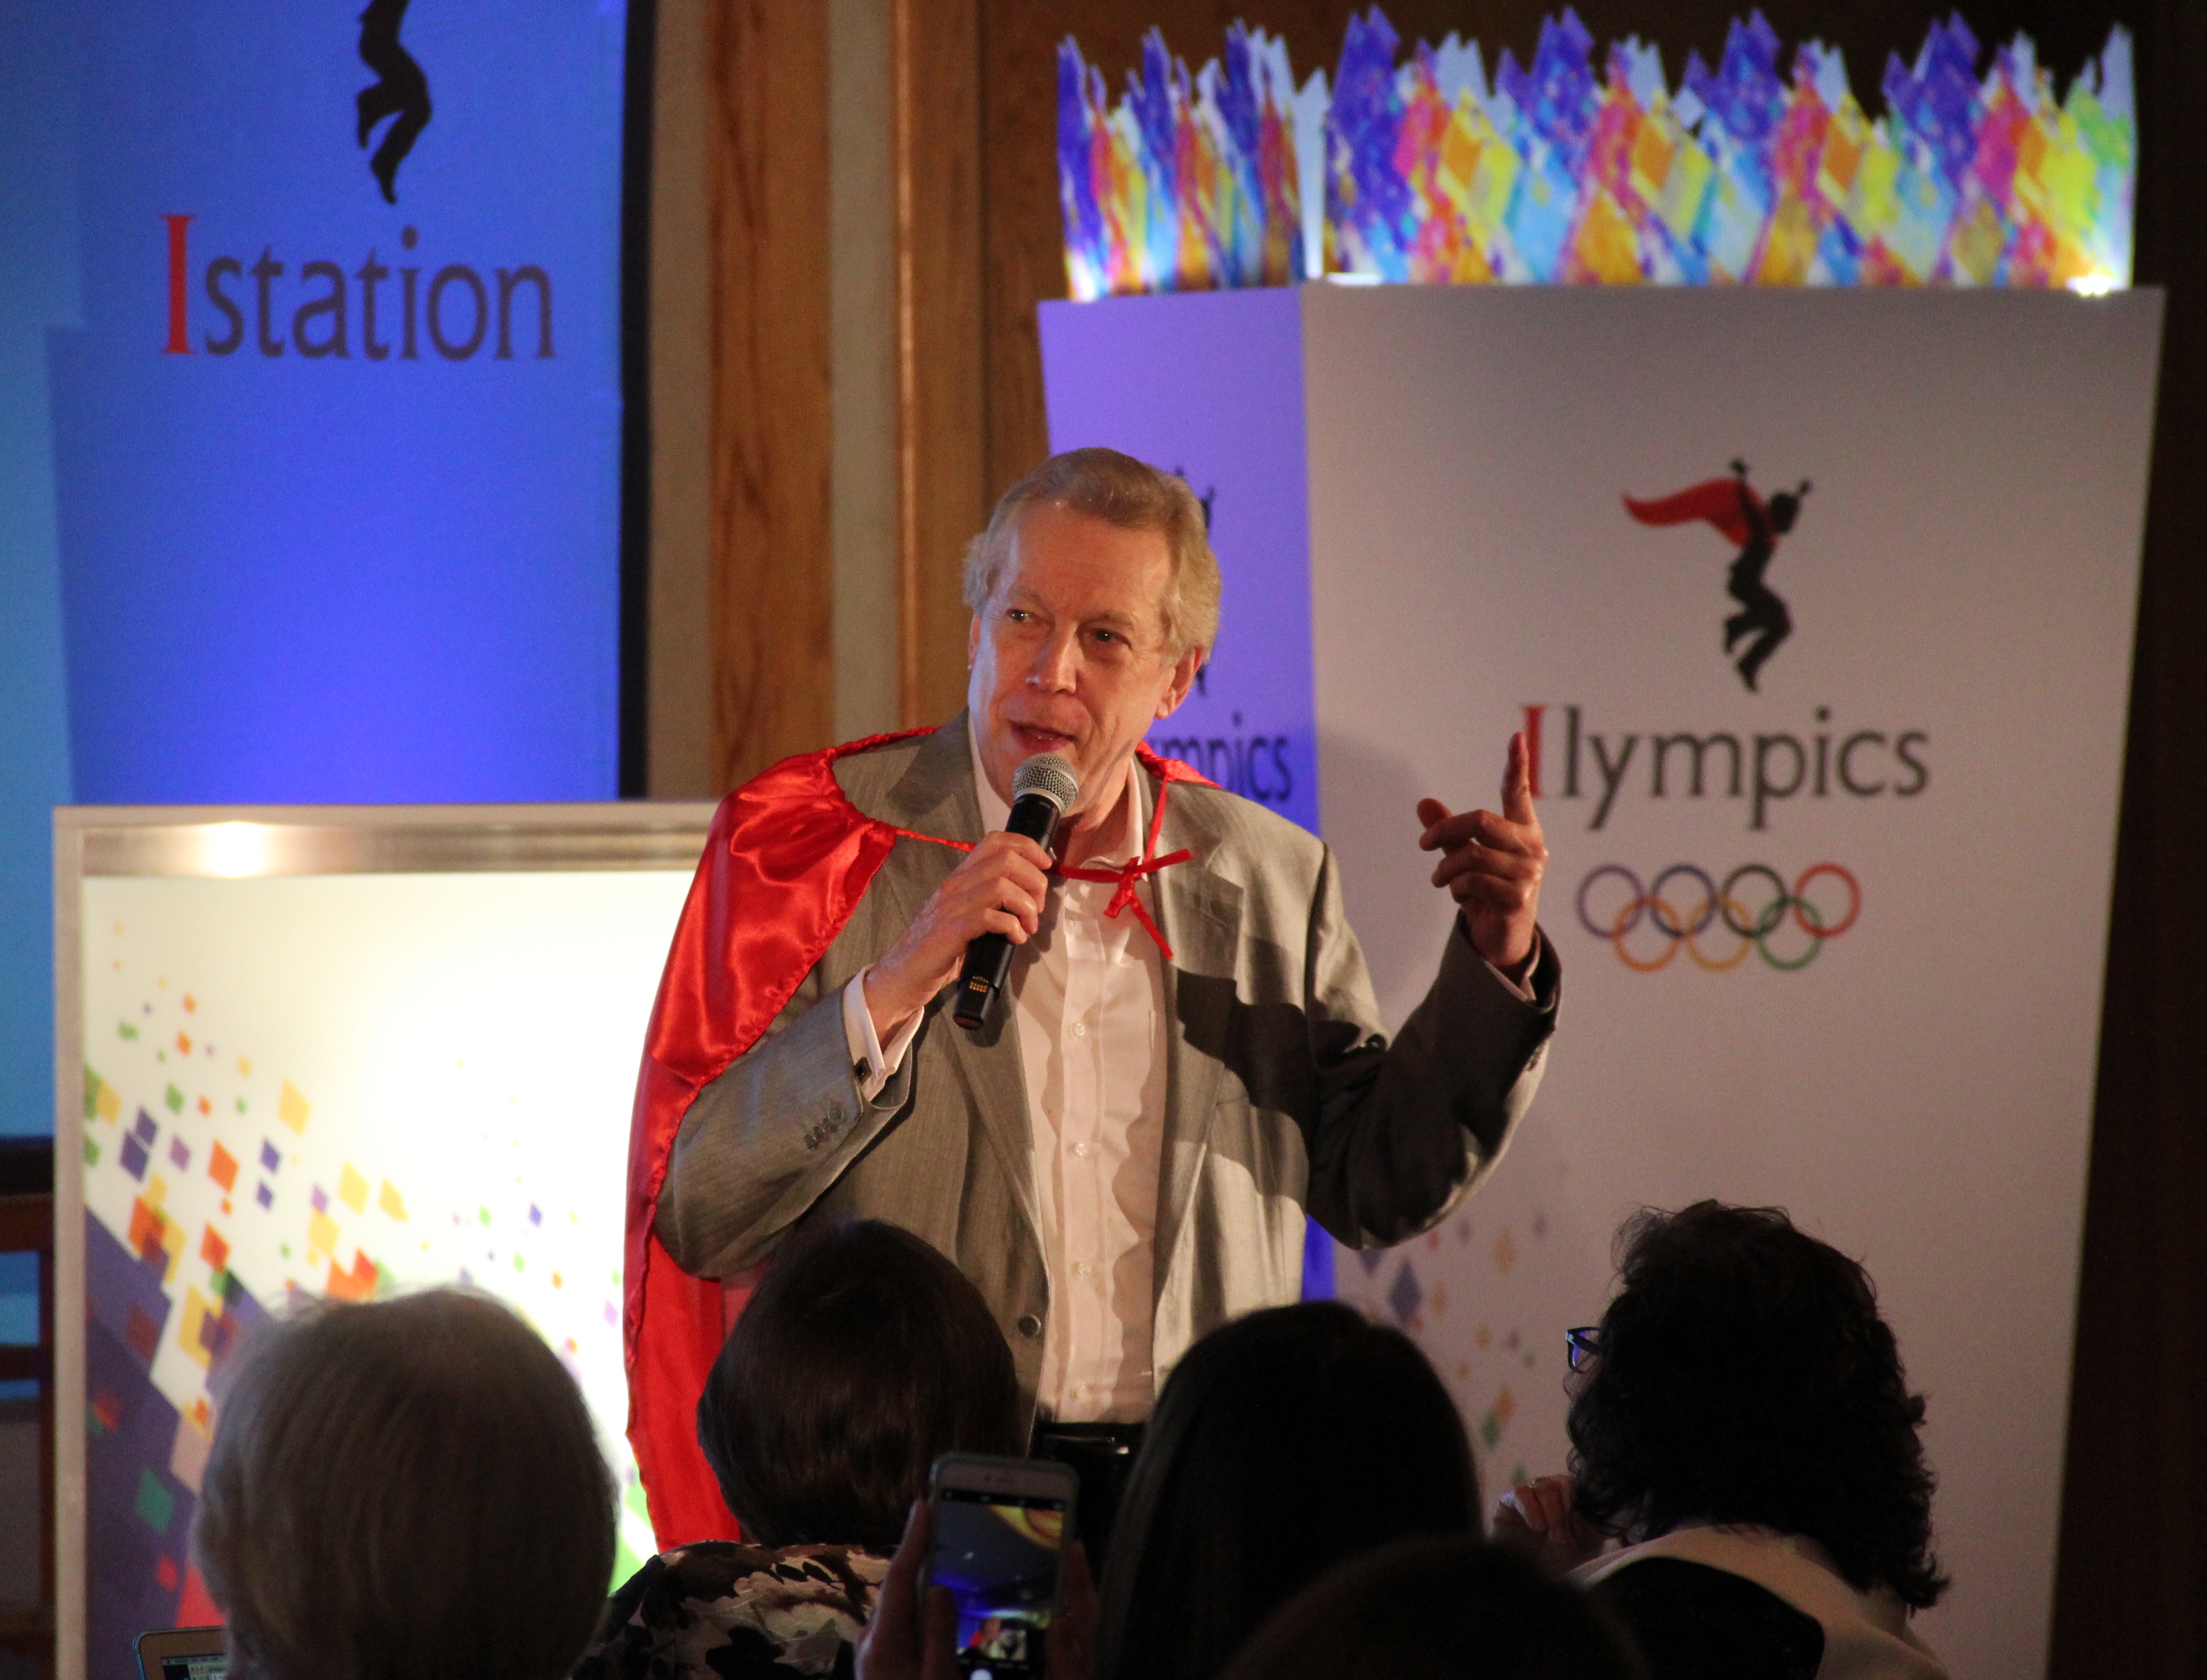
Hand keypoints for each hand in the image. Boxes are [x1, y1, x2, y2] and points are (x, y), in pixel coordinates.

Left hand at [853, 1502, 1095, 1679]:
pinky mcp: (877, 1663)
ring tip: (949, 1561)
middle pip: (900, 1587)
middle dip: (921, 1555)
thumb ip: (939, 1635)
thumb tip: (941, 1587)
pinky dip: (919, 1609)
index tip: (924, 1505)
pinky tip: (939, 1611)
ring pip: (900, 1606)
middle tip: (944, 1523)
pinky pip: (901, 1624)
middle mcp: (871, 1641)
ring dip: (921, 1584)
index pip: (901, 1577)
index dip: (914, 1538)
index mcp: (884, 1642)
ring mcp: (871, 1652)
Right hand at [866, 831, 1053, 1034]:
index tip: (1045, 865)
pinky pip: (989, 917)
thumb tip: (1030, 902)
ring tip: (1028, 926)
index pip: (995, 841)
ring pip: (1001, 885)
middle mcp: (955, 885)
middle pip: (1006, 860)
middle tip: (1037, 908)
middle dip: (1034, 881)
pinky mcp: (949, 932)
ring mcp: (950, 907)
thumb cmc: (938, 948)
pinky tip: (1015, 939)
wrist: (901, 975)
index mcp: (960, 878)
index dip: (1027, 846)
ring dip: (1025, 906)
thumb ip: (990, 902)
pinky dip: (1011, 926)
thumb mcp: (965, 915)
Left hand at [1417, 731, 1546, 972]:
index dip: (1518, 765)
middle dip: (1444, 830)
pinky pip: (1472, 881)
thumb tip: (1423, 802)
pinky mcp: (1518, 899)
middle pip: (1481, 821)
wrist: (1501, 938)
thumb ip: (1447, 832)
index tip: (1516, 736)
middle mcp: (1531, 848)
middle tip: (1423, 843)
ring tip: (1440, 879)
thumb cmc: (1485, 890)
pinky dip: (1455, 889)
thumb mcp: (1462, 856)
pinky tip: (1460, 897)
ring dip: (1445, 869)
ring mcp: (1528, 874)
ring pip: (1471, 855)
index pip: (1518, 793)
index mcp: (1522, 831)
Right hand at [1490, 1473, 1605, 1574]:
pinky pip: (1521, 1492)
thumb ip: (1594, 1527)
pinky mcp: (1509, 1499)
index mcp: (1571, 1497)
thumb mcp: (1585, 1546)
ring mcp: (1531, 1493)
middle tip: (1565, 1536)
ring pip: (1544, 1486)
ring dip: (1552, 1512)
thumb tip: (1598, 1513)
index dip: (1582, 1502)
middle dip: (1566, 1510)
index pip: (1580, 1486)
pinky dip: (1530, 1508)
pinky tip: (1536, 1526)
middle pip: (1563, 1482)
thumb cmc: (1559, 1560)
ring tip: (1553, 1536)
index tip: (1583, 1526)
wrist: (1528, 1576)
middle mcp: (1551, 1490)